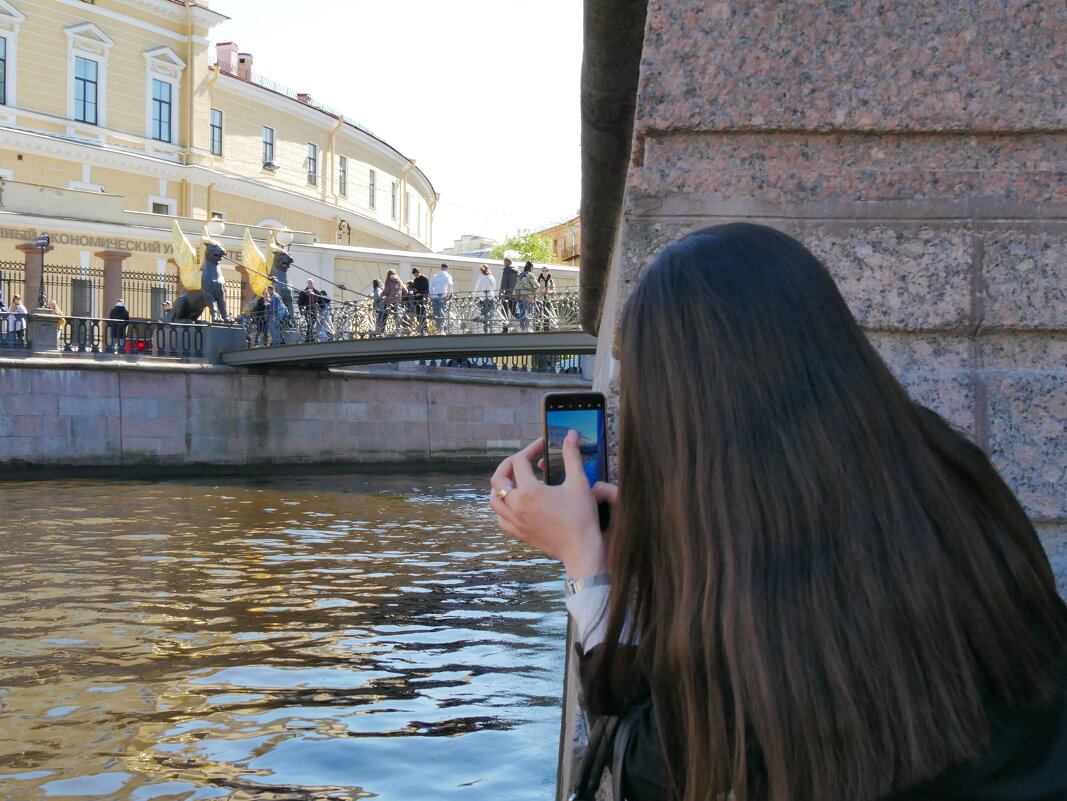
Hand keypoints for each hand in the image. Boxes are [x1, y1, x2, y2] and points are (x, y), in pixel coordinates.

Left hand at [490, 432, 614, 579]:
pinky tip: (514, 503)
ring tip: (514, 479)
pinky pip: (500, 518)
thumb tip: (570, 434)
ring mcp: (515, 521)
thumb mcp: (579, 482)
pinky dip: (502, 507)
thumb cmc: (582, 517)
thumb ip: (571, 456)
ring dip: (500, 485)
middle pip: (499, 478)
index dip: (530, 448)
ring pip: (494, 499)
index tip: (542, 445)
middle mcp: (516, 506)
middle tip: (523, 458)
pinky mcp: (518, 533)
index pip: (520, 461)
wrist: (582, 550)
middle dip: (509, 463)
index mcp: (529, 491)